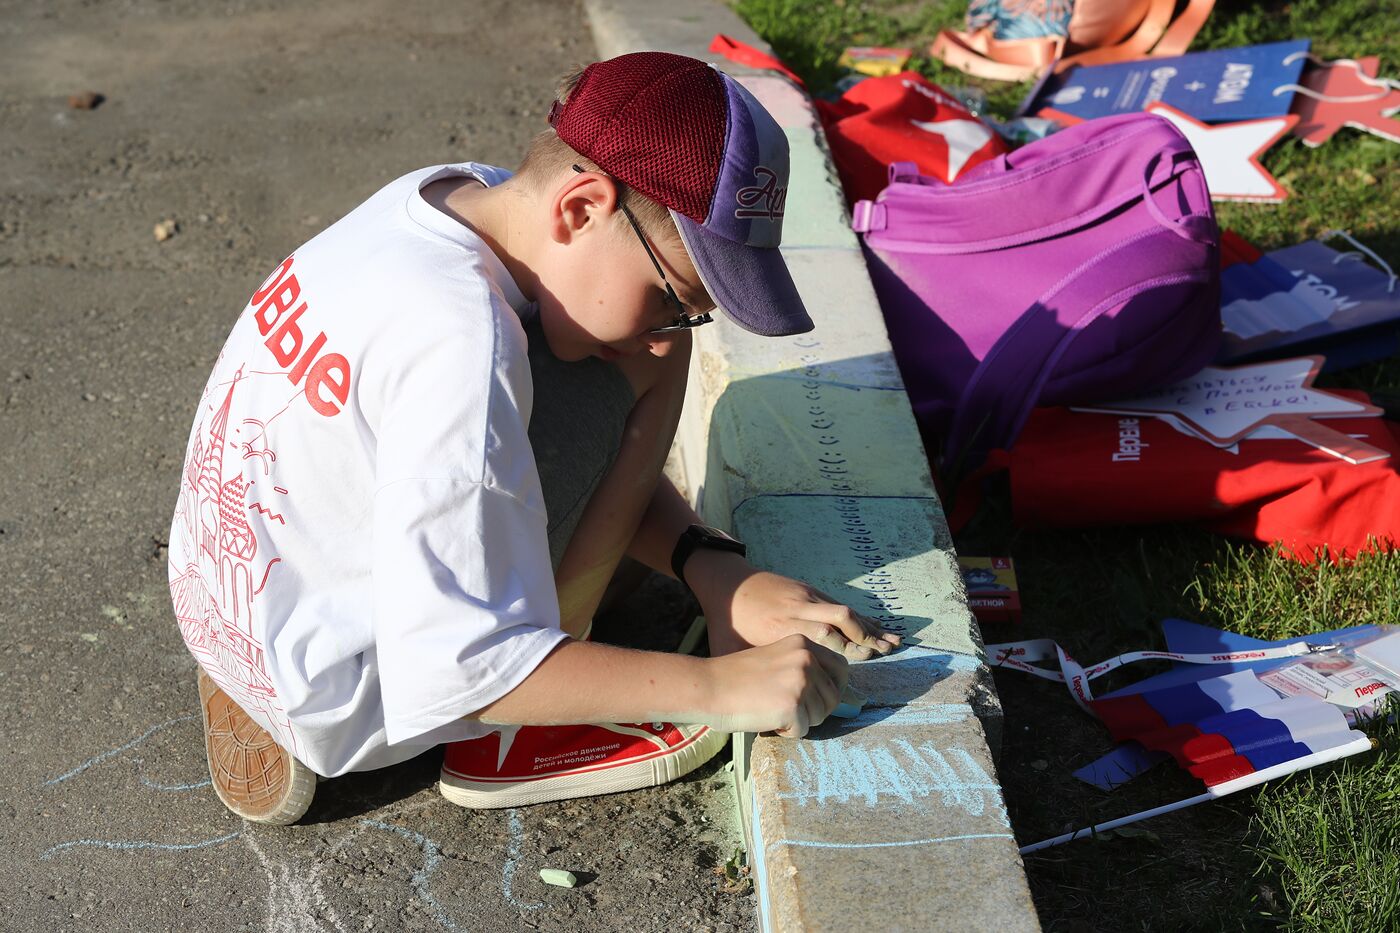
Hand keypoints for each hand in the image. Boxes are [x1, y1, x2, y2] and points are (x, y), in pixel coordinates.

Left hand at [687, 551, 901, 660]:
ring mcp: (804, 597)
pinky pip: (837, 604)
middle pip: (841, 618)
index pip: (823, 636)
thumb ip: (759, 676)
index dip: (847, 648)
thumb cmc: (728, 624)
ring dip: (869, 626)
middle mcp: (798, 610)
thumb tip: (773, 710)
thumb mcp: (739, 653)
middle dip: (867, 636)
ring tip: (892, 640)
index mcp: (782, 628)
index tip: (866, 661)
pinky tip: (873, 627)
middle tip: (887, 650)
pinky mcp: (807, 589)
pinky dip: (857, 617)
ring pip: (844, 609)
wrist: (724, 583)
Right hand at [701, 634, 848, 737]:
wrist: (707, 686)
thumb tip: (831, 693)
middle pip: (834, 696)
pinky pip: (802, 730)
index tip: (819, 698)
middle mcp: (807, 659)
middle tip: (791, 711)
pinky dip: (786, 732)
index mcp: (803, 644)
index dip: (833, 688)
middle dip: (817, 709)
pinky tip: (766, 719)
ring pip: (820, 715)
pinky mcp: (793, 706)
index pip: (841, 668)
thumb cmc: (735, 677)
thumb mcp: (775, 659)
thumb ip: (801, 668)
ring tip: (772, 711)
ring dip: (800, 721)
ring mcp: (801, 682)